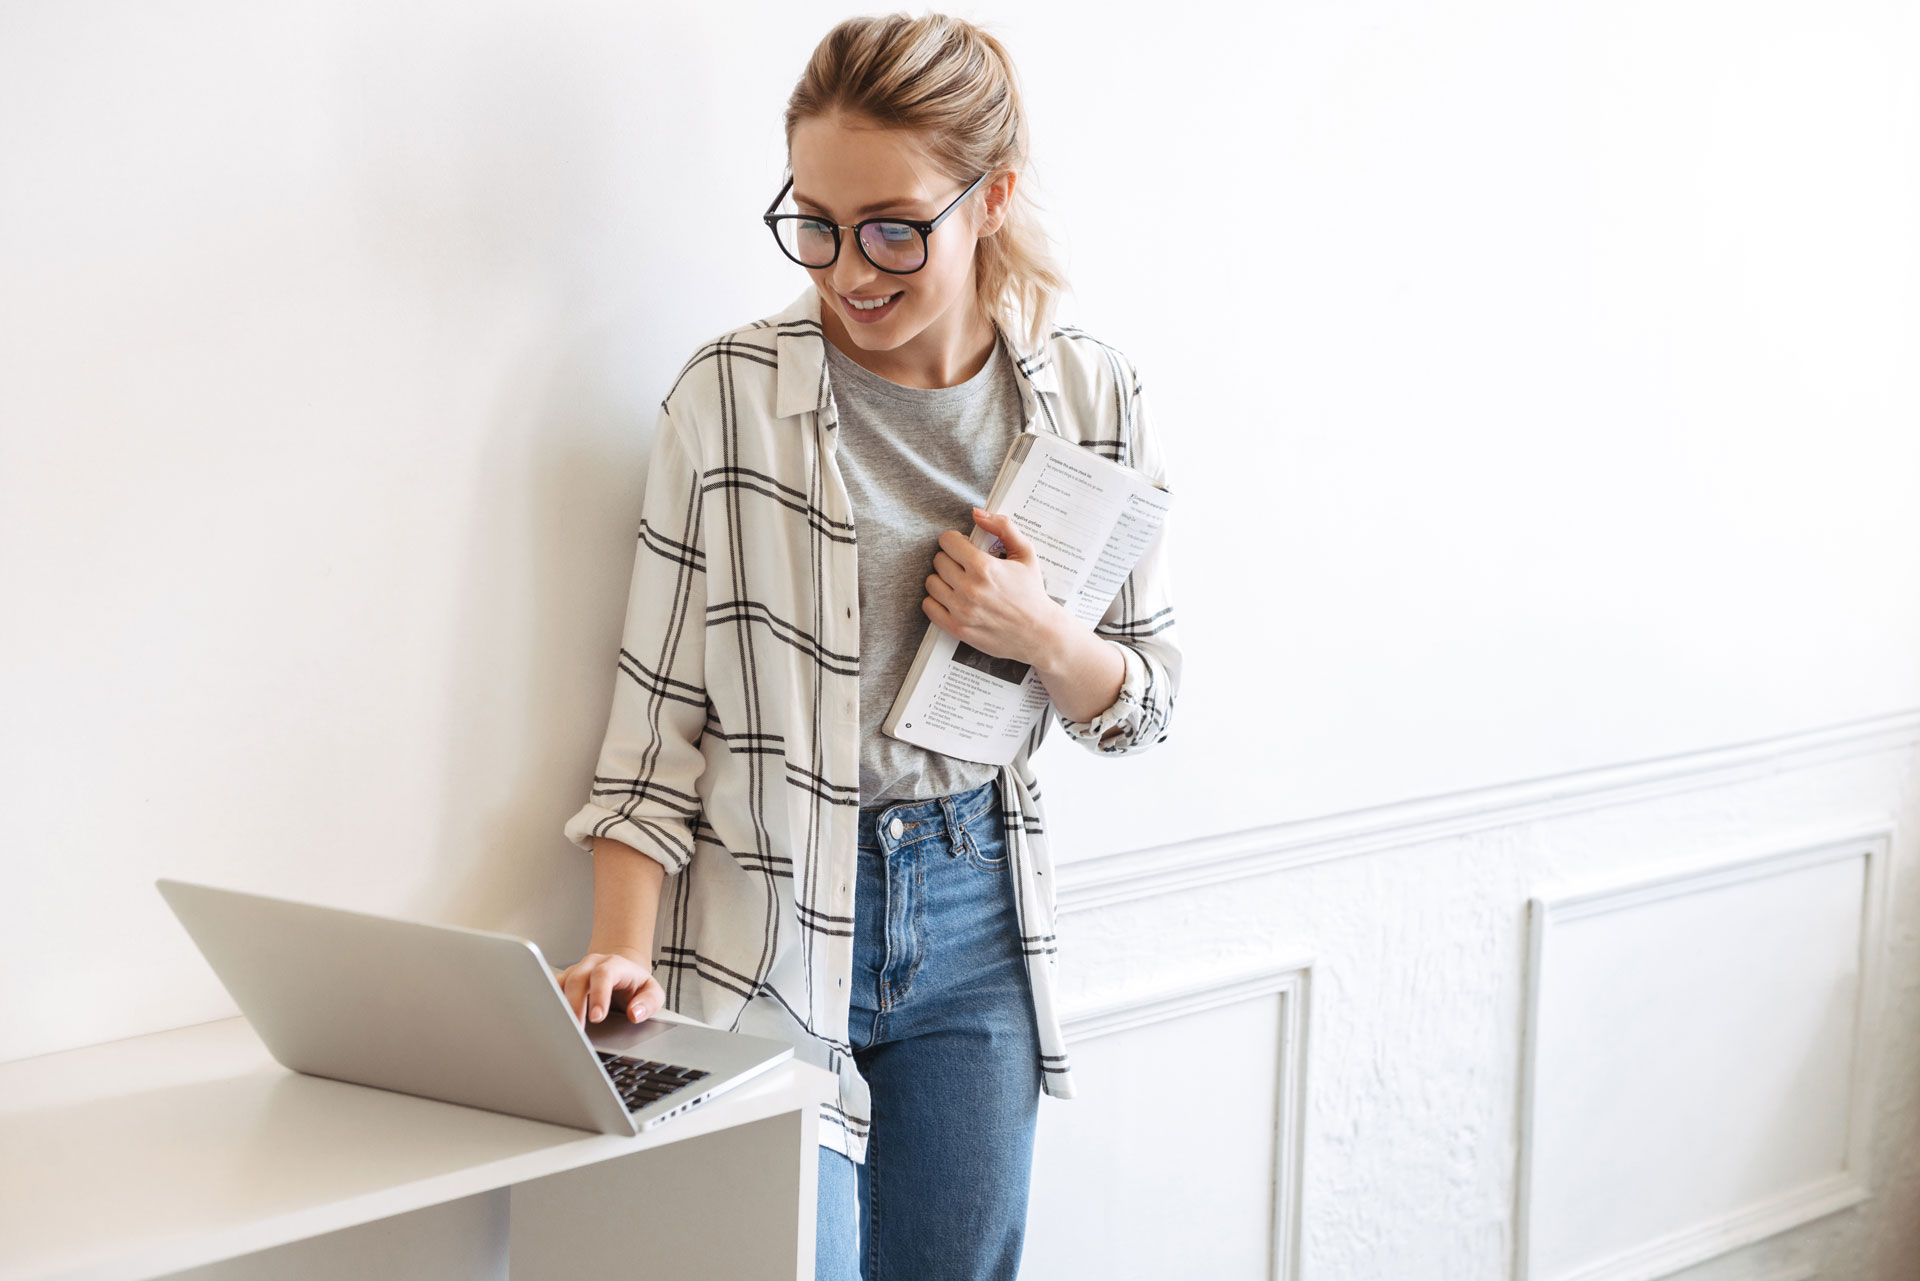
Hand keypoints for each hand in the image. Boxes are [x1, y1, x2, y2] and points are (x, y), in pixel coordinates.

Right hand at [554, 948, 663, 1026]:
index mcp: (614, 964)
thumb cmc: (635, 985)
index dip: (599, 995)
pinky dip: (550, 1005)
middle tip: (577, 1029)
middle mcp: (591, 965)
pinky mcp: (564, 982)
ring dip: (559, 1006)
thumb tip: (635, 1013)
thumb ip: (648, 1002)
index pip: (603, 975)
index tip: (598, 1017)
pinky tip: (553, 1021)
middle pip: (577, 979)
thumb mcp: (652, 992)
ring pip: (560, 983)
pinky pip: (550, 989)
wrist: (622, 973)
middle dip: (575, 1005)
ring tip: (563, 1029)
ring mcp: (575, 971)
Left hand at [923, 507, 1066, 664]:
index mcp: (985, 567)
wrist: (1038, 632)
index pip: (947, 541)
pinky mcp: (957, 629)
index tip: (962, 546)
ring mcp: (961, 611)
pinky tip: (951, 598)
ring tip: (958, 582)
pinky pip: (928, 606)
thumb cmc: (1032, 591)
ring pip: (931, 582)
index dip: (955, 541)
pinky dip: (936, 600)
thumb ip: (1002, 527)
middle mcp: (970, 589)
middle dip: (950, 559)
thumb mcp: (1025, 553)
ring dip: (942, 579)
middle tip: (963, 565)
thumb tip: (976, 512)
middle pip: (938, 561)